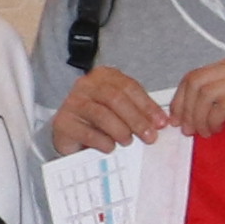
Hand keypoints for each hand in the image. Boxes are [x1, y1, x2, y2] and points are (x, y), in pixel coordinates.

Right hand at [45, 66, 172, 154]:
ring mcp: (72, 102)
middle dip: (136, 119)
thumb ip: (139, 111)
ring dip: (121, 130)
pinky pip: (87, 132)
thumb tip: (160, 122)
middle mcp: (86, 85)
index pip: (129, 87)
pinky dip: (103, 142)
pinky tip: (111, 147)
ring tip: (129, 141)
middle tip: (149, 136)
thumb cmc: (100, 120)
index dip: (147, 105)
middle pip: (116, 98)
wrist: (71, 133)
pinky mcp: (63, 122)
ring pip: (102, 114)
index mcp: (103, 76)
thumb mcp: (121, 109)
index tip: (161, 123)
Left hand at [168, 55, 224, 135]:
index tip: (177, 118)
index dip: (180, 98)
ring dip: (200, 117)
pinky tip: (219, 129)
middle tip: (189, 129)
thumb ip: (215, 95)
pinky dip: (214, 120)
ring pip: (207, 93)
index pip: (195, 75)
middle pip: (197, 82)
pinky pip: (224, 105)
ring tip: (205, 131)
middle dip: (187, 109)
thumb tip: (183, 112)